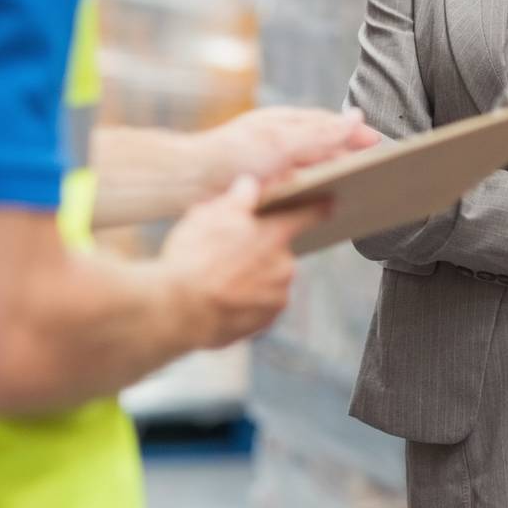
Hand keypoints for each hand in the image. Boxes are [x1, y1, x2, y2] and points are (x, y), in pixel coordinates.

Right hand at [157, 176, 327, 348]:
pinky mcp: (265, 322)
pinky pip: (261, 303)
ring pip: (269, 278)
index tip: (330, 202)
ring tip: (217, 277)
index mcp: (275, 235)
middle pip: (278, 250)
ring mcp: (277, 297)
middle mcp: (285, 266)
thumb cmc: (192, 257)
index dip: (318, 206)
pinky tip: (221, 297)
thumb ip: (238, 198)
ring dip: (252, 275)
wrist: (177, 311)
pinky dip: (246, 299)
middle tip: (226, 249)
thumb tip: (250, 185)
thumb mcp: (209, 215)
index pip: (309, 214)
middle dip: (259, 247)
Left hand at [203, 106, 379, 192]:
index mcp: (285, 123)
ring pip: (311, 171)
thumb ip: (321, 134)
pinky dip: (313, 197)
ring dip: (332, 179)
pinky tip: (323, 209)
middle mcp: (279, 142)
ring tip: (357, 192)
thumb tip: (355, 117)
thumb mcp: (284, 141)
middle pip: (322, 148)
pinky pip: (297, 191)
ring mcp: (271, 165)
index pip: (327, 124)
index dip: (353, 132)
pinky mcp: (263, 188)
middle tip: (376, 171)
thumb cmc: (233, 154)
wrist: (189, 181)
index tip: (377, 141)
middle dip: (348, 157)